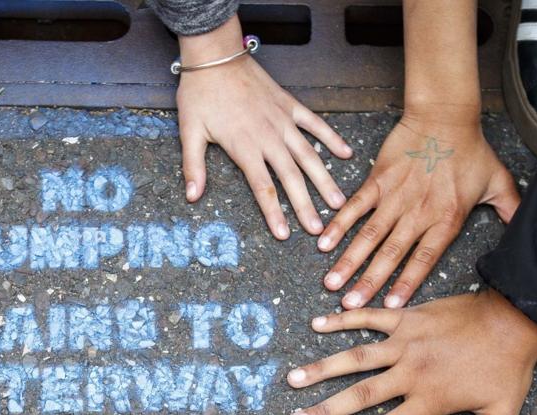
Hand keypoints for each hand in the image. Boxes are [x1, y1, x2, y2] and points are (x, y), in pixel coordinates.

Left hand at [176, 16, 352, 238]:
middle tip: (319, 230)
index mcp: (244, 147)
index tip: (284, 235)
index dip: (274, 213)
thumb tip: (192, 197)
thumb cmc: (200, 95)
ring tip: (339, 203)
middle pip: (291, 178)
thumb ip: (193, 166)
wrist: (216, 56)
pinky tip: (347, 154)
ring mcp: (282, 121)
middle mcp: (268, 137)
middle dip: (306, 206)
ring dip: (324, 180)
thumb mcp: (189, 132)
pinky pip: (315, 124)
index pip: (263, 187)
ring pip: (309, 155)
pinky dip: (332, 139)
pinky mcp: (290, 105)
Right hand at [287, 290, 536, 414]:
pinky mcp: (407, 317)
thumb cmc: (509, 368)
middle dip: (325, 410)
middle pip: (360, 395)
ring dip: (323, 368)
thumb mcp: (501, 414)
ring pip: (356, 357)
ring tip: (293, 378)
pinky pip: (369, 317)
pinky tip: (317, 323)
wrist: (516, 317)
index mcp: (429, 399)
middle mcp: (410, 372)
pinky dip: (342, 319)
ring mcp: (406, 342)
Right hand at [317, 114, 518, 308]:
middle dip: (369, 281)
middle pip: (391, 254)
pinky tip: (324, 243)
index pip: (424, 259)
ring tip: (331, 282)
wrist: (446, 115)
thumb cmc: (471, 149)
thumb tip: (527, 235)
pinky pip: (356, 207)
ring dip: (349, 260)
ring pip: (370, 235)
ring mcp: (396, 196)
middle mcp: (419, 212)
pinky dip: (339, 224)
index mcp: (446, 219)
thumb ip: (510, 211)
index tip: (389, 305)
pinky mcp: (379, 180)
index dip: (407, 283)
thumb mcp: (498, 183)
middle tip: (348, 304)